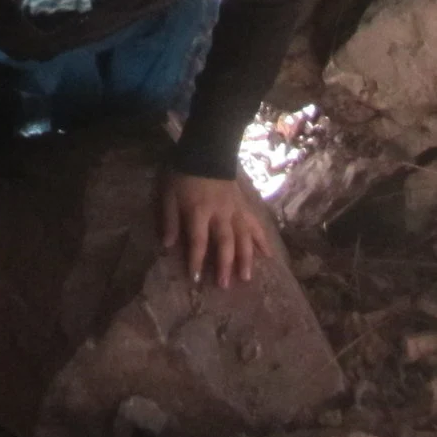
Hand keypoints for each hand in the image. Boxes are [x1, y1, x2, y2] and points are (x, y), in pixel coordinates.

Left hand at [161, 173, 273, 289]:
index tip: (196, 279)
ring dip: (246, 258)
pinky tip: (268, 256)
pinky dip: (263, 240)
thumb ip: (170, 220)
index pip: (198, 240)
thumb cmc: (183, 175)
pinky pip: (256, 224)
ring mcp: (235, 210)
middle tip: (224, 285)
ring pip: (244, 236)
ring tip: (246, 277)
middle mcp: (220, 213)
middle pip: (225, 241)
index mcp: (199, 211)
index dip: (197, 260)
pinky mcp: (244, 206)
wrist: (207, 151)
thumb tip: (167, 245)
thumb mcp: (168, 195)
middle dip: (224, 264)